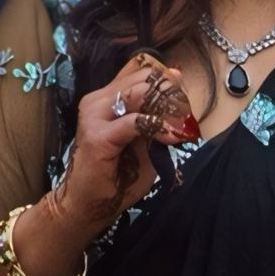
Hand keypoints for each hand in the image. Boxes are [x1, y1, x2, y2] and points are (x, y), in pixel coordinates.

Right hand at [55, 52, 197, 238]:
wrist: (89, 203)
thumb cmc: (117, 175)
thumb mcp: (144, 141)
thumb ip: (155, 118)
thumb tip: (178, 95)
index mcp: (108, 97)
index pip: (141, 71)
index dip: (166, 80)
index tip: (183, 97)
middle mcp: (98, 100)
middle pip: (143, 78)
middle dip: (170, 93)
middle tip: (185, 112)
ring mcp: (94, 115)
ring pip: (139, 93)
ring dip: (165, 107)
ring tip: (180, 123)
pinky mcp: (97, 136)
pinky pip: (134, 122)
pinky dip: (157, 127)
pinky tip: (170, 138)